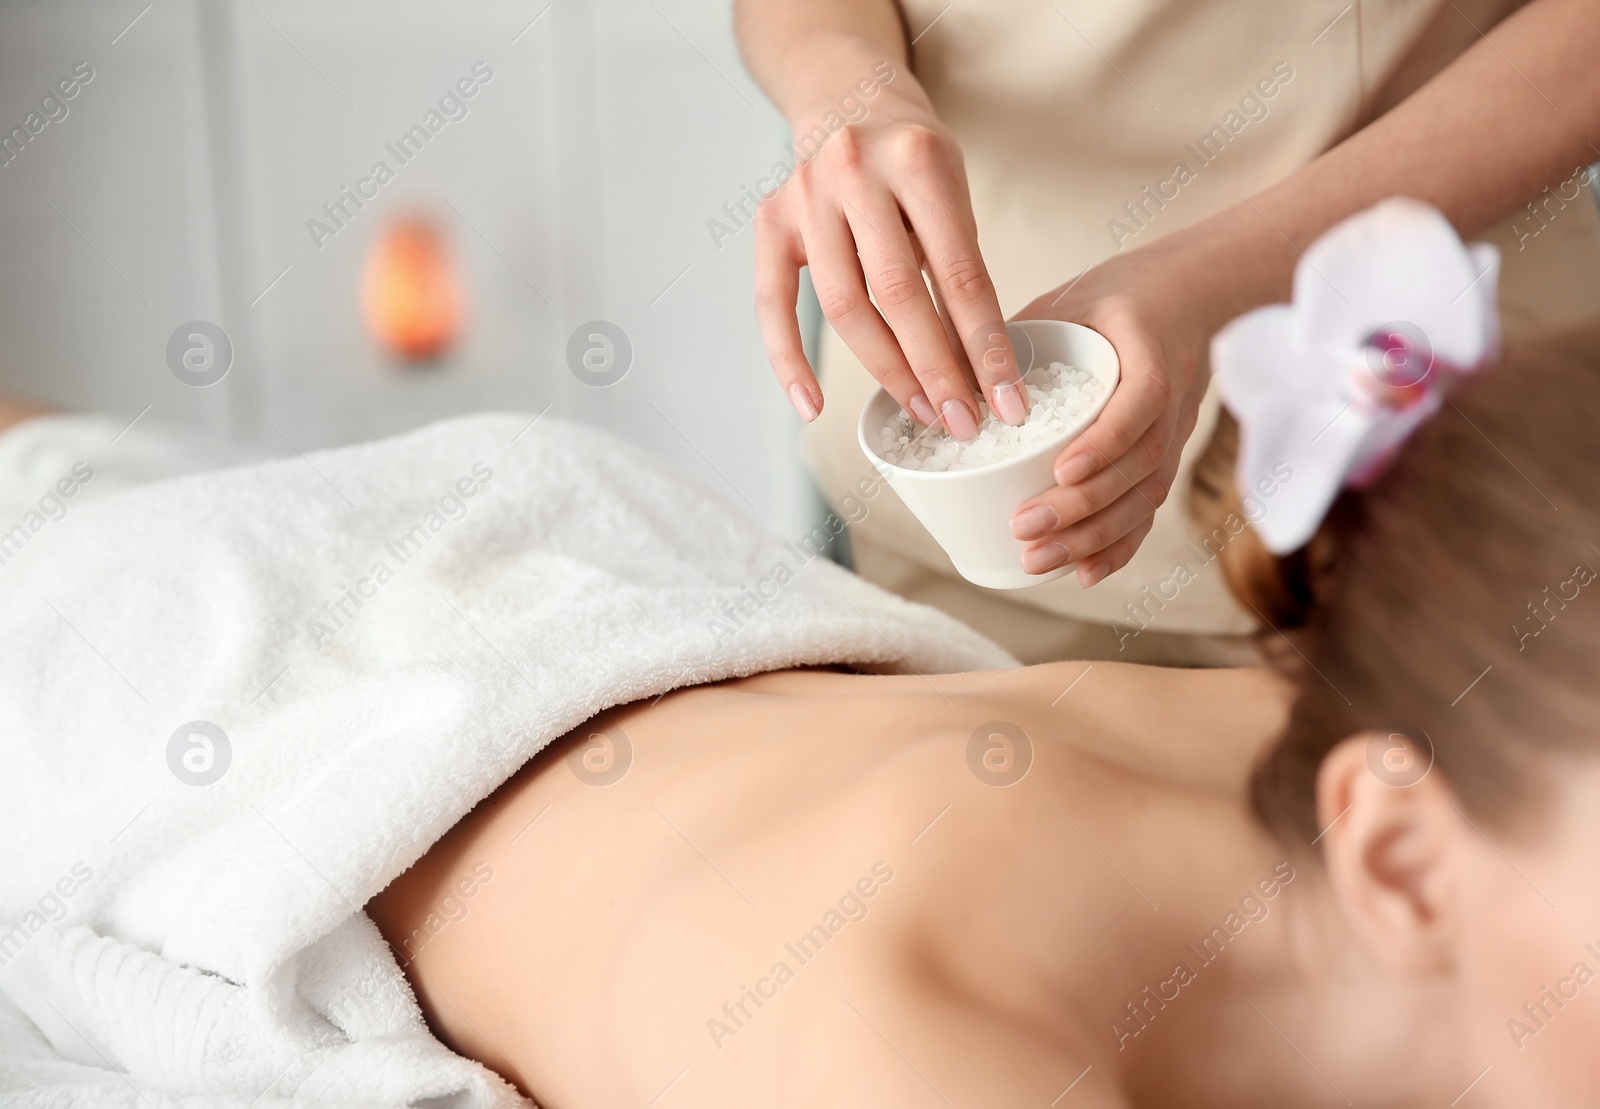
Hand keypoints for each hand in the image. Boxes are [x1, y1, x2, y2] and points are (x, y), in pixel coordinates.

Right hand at [754, 88, 1026, 437]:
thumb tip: (981, 369)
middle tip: (964, 421)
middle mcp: (855, 171)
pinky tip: (811, 406)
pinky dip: (789, 361)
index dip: (985, 345)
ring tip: (923, 412)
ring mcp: (805, 196)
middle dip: (938, 370)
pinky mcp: (771, 221)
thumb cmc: (912, 163)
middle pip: (899, 295)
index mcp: (917, 160)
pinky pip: (773, 305)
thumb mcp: (953, 192)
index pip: (959, 272)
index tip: (1007, 400)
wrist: (849, 102)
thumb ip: (960, 265)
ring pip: (846, 308)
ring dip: (888, 373)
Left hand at [1007, 231, 1227, 586]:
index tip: (1062, 471)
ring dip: (1091, 537)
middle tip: (1024, 527)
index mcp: (1151, 355)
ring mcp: (1174, 436)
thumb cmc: (1119, 295)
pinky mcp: (1165, 459)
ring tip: (1037, 559)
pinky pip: (1148, 511)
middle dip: (1081, 507)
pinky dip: (1118, 547)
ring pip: (1143, 498)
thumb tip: (946, 370)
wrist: (1190, 295)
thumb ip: (1018, 334)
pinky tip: (1082, 573)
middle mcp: (1172, 403)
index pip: (1139, 407)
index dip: (1105, 444)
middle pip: (1138, 467)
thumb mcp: (1069, 299)